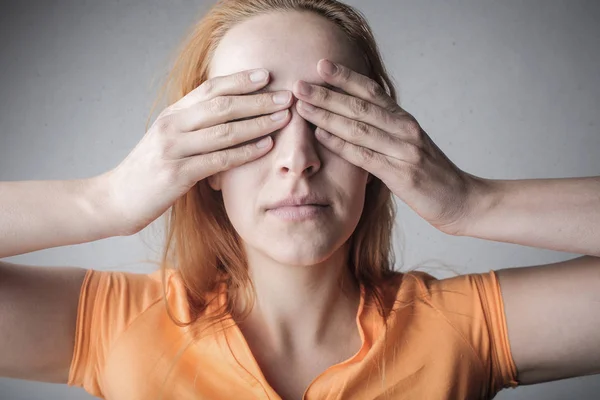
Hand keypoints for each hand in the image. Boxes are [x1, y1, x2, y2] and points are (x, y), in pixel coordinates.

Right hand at [103, 68, 292, 234]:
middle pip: (222, 105)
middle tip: (286, 96)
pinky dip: (245, 152)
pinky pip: (219, 159)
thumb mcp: (169, 141)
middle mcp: (172, 126)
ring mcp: (173, 149)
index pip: (210, 89)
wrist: (114, 200)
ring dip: (258, 123)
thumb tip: (227, 117)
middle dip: (258, 100)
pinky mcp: (176, 174)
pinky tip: (266, 146)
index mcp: (172, 114)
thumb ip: (193, 127)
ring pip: (224, 131)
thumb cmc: (148, 171)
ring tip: (283, 118)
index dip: (240, 80)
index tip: (267, 75)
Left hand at [292, 59, 484, 234]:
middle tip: (300, 84)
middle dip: (327, 94)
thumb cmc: (431, 175)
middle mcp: (404, 129)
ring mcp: (404, 150)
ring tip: (303, 106)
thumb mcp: (410, 146)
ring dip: (327, 115)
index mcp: (405, 120)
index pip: (372, 92)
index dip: (346, 77)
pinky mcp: (402, 174)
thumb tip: (357, 122)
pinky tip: (321, 135)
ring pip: (359, 127)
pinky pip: (365, 155)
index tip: (321, 65)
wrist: (462, 201)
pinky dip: (341, 144)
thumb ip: (387, 132)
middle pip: (360, 106)